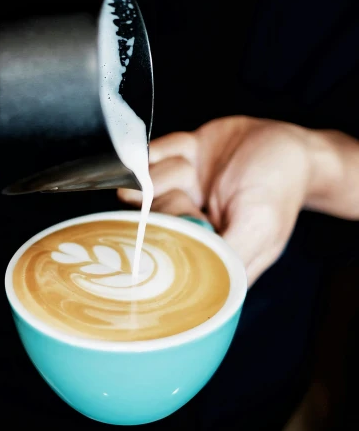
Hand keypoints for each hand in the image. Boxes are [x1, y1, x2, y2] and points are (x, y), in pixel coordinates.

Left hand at [119, 116, 314, 284]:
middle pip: (140, 217)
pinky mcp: (173, 162)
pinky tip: (188, 153)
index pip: (158, 254)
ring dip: (170, 170)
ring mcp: (175, 192)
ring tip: (197, 172)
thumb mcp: (259, 227)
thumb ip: (225, 255)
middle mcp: (182, 223)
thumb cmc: (279, 188)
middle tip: (197, 197)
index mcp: (203, 249)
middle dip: (167, 199)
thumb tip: (198, 287)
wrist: (289, 143)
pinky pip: (147, 154)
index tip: (176, 221)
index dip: (159, 236)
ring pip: (140, 183)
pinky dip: (165, 149)